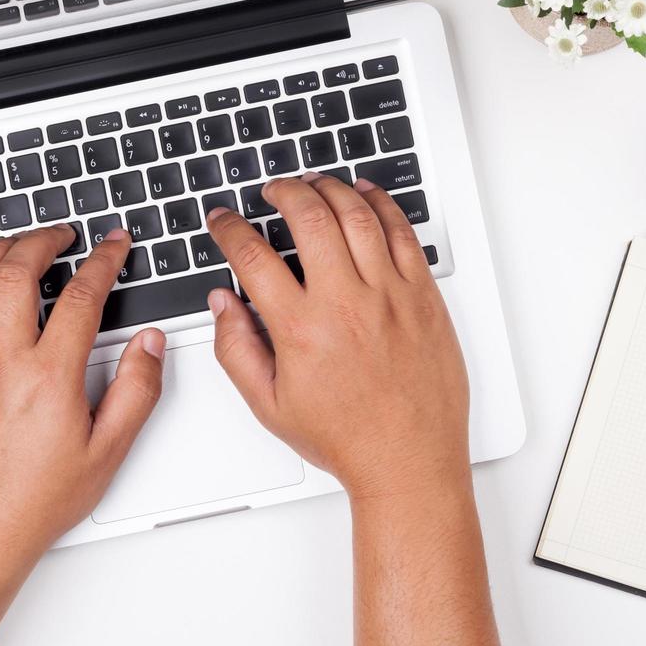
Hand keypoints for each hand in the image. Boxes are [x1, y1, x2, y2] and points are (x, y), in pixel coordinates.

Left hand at [0, 224, 165, 572]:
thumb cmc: (38, 499)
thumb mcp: (108, 450)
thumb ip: (136, 390)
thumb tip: (148, 344)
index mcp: (48, 377)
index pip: (81, 296)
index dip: (103, 260)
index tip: (114, 245)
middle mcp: (1, 363)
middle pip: (16, 273)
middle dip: (44, 240)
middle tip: (64, 233)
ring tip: (20, 241)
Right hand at [204, 173, 469, 500]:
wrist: (409, 460)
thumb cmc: (347, 438)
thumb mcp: (270, 405)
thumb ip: (237, 349)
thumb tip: (222, 303)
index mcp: (301, 329)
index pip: (253, 256)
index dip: (230, 228)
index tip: (224, 220)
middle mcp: (346, 304)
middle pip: (309, 218)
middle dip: (283, 191)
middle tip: (273, 190)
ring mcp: (389, 295)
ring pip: (357, 215)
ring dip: (330, 189)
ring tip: (314, 184)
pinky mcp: (423, 296)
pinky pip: (403, 233)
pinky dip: (381, 204)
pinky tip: (365, 195)